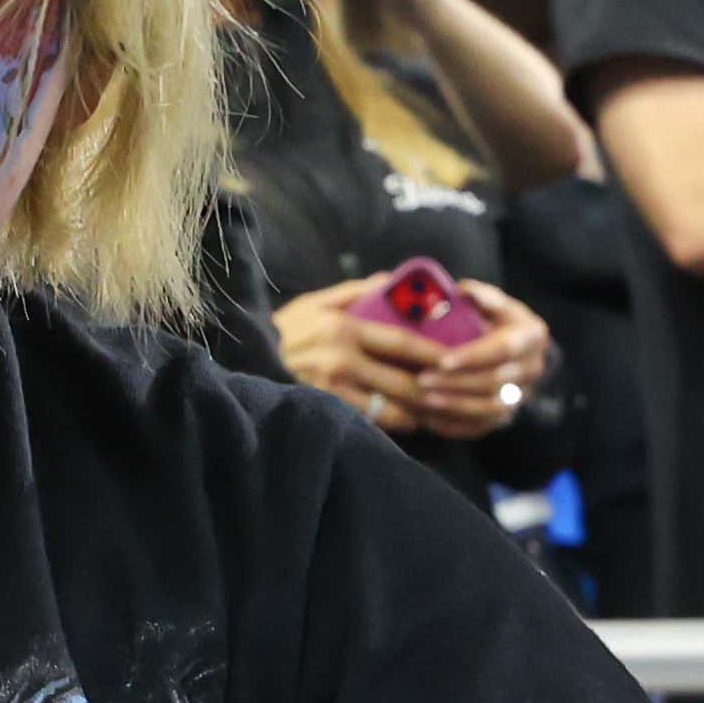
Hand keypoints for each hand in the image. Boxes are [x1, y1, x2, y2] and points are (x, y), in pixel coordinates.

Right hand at [271, 274, 450, 431]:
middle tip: (461, 392)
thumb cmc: (281, 330)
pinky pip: (370, 419)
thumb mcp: (312, 303)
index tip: (460, 357)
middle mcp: (341, 357)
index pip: (403, 342)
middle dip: (438, 389)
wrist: (242, 359)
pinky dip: (395, 422)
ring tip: (442, 409)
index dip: (436, 352)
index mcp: (343, 327)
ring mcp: (333, 387)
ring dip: (421, 410)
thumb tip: (389, 280)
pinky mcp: (325, 407)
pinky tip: (411, 421)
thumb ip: (352, 292)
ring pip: (393, 405)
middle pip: (405, 379)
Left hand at [399, 280, 553, 442]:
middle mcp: (532, 367)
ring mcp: (521, 395)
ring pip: (491, 408)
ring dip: (455, 405)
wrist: (507, 345)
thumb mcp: (490, 299)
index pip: (504, 348)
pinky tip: (428, 418)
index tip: (443, 360)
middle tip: (422, 380)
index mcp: (531, 335)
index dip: (473, 356)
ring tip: (423, 399)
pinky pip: (482, 426)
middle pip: (496, 381)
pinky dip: (454, 424)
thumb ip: (479, 295)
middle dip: (457, 382)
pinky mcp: (507, 414)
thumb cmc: (490, 316)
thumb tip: (462, 291)